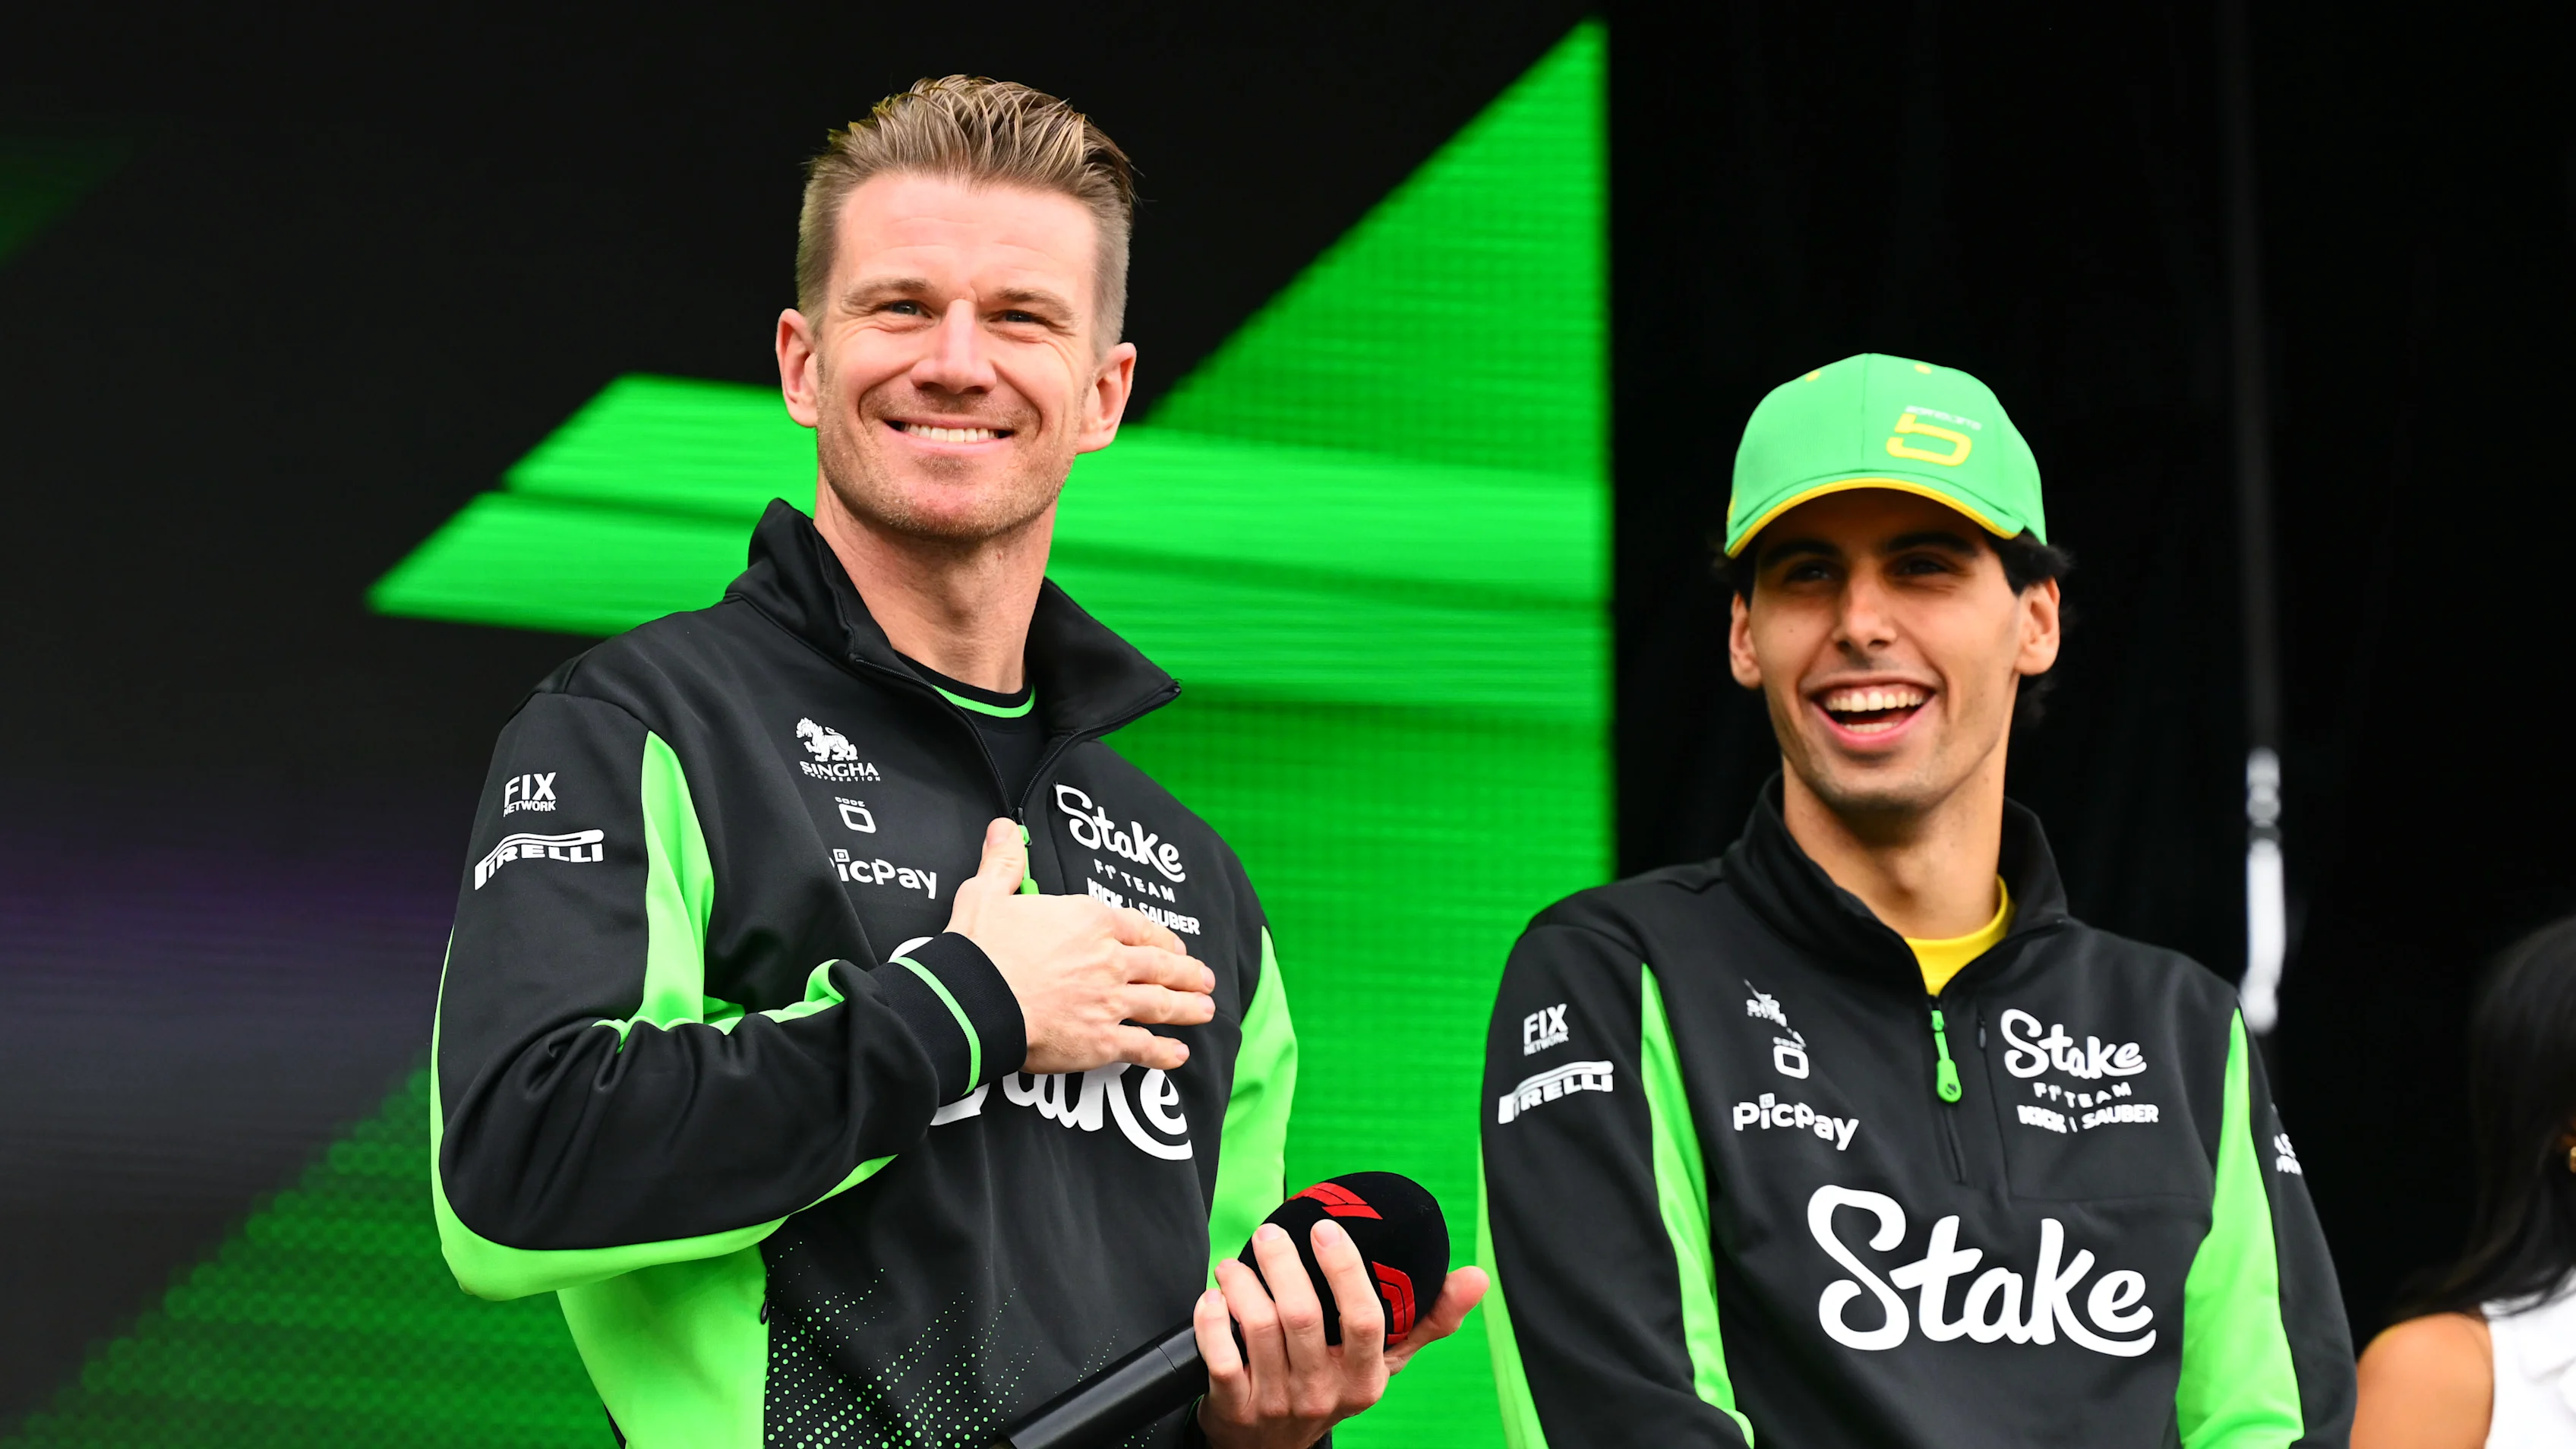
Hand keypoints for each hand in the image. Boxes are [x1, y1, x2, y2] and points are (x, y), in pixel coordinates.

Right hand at [944, 818, 1213, 1074]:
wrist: (973, 1000)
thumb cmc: (979, 948)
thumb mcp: (987, 893)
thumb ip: (1004, 862)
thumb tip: (1003, 828)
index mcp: (1088, 921)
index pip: (1137, 927)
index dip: (1160, 937)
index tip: (1174, 945)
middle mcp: (1108, 960)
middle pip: (1159, 964)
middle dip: (1187, 972)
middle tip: (1204, 978)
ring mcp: (1110, 1001)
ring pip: (1160, 1003)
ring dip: (1188, 1007)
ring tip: (1205, 1009)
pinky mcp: (1101, 1041)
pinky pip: (1142, 1047)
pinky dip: (1164, 1052)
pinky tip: (1179, 1054)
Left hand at [1194, 1218, 1490, 1448]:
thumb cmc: (1332, 1387)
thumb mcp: (1383, 1362)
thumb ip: (1428, 1319)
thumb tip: (1477, 1278)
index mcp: (1365, 1378)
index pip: (1364, 1320)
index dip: (1345, 1271)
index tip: (1327, 1230)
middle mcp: (1324, 1393)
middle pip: (1300, 1316)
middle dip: (1281, 1264)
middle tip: (1269, 1234)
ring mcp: (1278, 1404)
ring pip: (1257, 1328)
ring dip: (1242, 1285)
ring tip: (1235, 1265)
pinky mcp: (1234, 1409)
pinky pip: (1221, 1358)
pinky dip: (1212, 1321)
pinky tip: (1213, 1298)